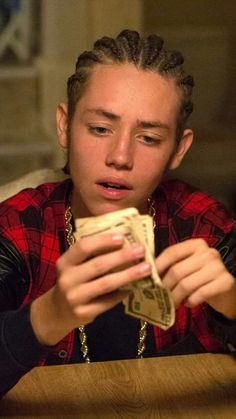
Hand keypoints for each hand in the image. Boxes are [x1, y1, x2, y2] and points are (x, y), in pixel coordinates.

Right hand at [30, 233, 150, 344]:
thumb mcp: (74, 267)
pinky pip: (108, 301)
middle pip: (98, 265)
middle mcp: (67, 279)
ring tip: (146, 268)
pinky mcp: (84, 313)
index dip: (103, 240)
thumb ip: (91, 256)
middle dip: (122, 256)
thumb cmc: (72, 282)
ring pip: (106, 283)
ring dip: (129, 275)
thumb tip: (124, 242)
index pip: (83, 247)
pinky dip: (123, 293)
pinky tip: (135, 287)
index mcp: (64, 262)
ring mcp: (74, 298)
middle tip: (141, 250)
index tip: (122, 237)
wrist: (57, 312)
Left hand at [156, 238, 235, 318]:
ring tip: (172, 303)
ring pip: (186, 284)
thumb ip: (172, 265)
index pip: (172, 252)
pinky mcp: (225, 282)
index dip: (158, 265)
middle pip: (177, 270)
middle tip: (159, 296)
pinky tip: (188, 303)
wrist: (226, 290)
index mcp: (196, 244)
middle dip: (165, 286)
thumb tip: (148, 273)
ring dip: (175, 297)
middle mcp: (208, 252)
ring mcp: (218, 267)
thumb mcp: (187, 266)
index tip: (148, 277)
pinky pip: (199, 295)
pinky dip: (190, 302)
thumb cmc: (201, 277)